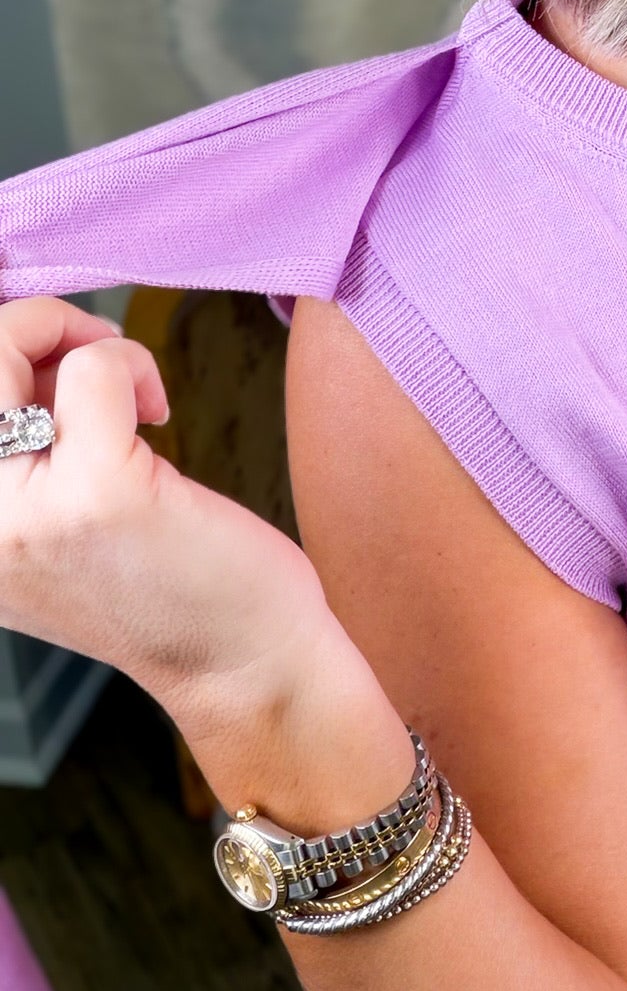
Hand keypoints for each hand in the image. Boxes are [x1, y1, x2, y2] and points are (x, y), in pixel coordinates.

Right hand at [0, 296, 330, 708]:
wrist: (239, 663)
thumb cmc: (162, 582)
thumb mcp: (51, 524)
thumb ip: (22, 450)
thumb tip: (31, 345)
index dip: (6, 349)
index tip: (59, 369)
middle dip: (37, 326)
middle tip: (98, 361)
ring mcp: (27, 511)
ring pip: (7, 348)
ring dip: (86, 343)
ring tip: (130, 398)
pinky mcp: (99, 493)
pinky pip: (93, 368)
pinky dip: (132, 364)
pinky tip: (157, 413)